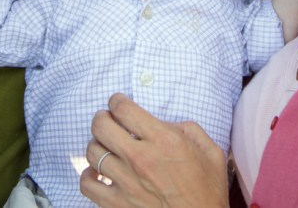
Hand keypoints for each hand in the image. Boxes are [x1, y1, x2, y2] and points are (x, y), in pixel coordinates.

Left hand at [80, 94, 228, 207]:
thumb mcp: (210, 152)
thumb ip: (187, 129)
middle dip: (102, 118)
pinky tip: (98, 174)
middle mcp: (140, 158)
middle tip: (107, 120)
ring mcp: (126, 182)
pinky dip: (88, 176)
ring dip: (97, 145)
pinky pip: (87, 184)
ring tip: (106, 147)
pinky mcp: (117, 204)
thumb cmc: (208, 192)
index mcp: (163, 140)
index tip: (118, 103)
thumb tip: (165, 124)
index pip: (123, 109)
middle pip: (100, 126)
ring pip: (92, 152)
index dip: (116, 100)